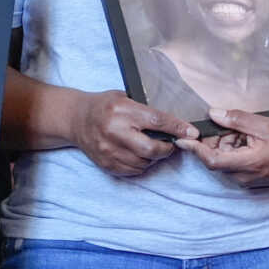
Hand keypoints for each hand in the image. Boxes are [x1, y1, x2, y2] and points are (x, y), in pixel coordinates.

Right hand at [72, 91, 198, 176]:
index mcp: (122, 111)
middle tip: (170, 144)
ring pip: (143, 163)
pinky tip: (139, 154)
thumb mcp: (125, 97)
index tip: (192, 132)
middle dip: (166, 149)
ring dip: (154, 158)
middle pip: (150, 149)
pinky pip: (132, 171)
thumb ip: (147, 109)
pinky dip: (141, 164)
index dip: (177, 128)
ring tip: (152, 147)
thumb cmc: (105, 105)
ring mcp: (109, 150)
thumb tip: (177, 123)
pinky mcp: (106, 163)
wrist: (76, 119)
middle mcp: (114, 132)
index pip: (157, 121)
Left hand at [177, 109, 268, 186]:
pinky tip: (247, 139)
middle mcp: (243, 176)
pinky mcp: (248, 178)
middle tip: (226, 123)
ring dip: (226, 144)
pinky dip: (234, 149)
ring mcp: (245, 179)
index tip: (181, 139)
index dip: (195, 150)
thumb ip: (238, 120)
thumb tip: (213, 113)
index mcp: (247, 163)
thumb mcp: (264, 125)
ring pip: (224, 160)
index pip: (212, 160)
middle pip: (216, 158)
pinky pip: (233, 163)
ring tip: (244, 131)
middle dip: (215, 140)